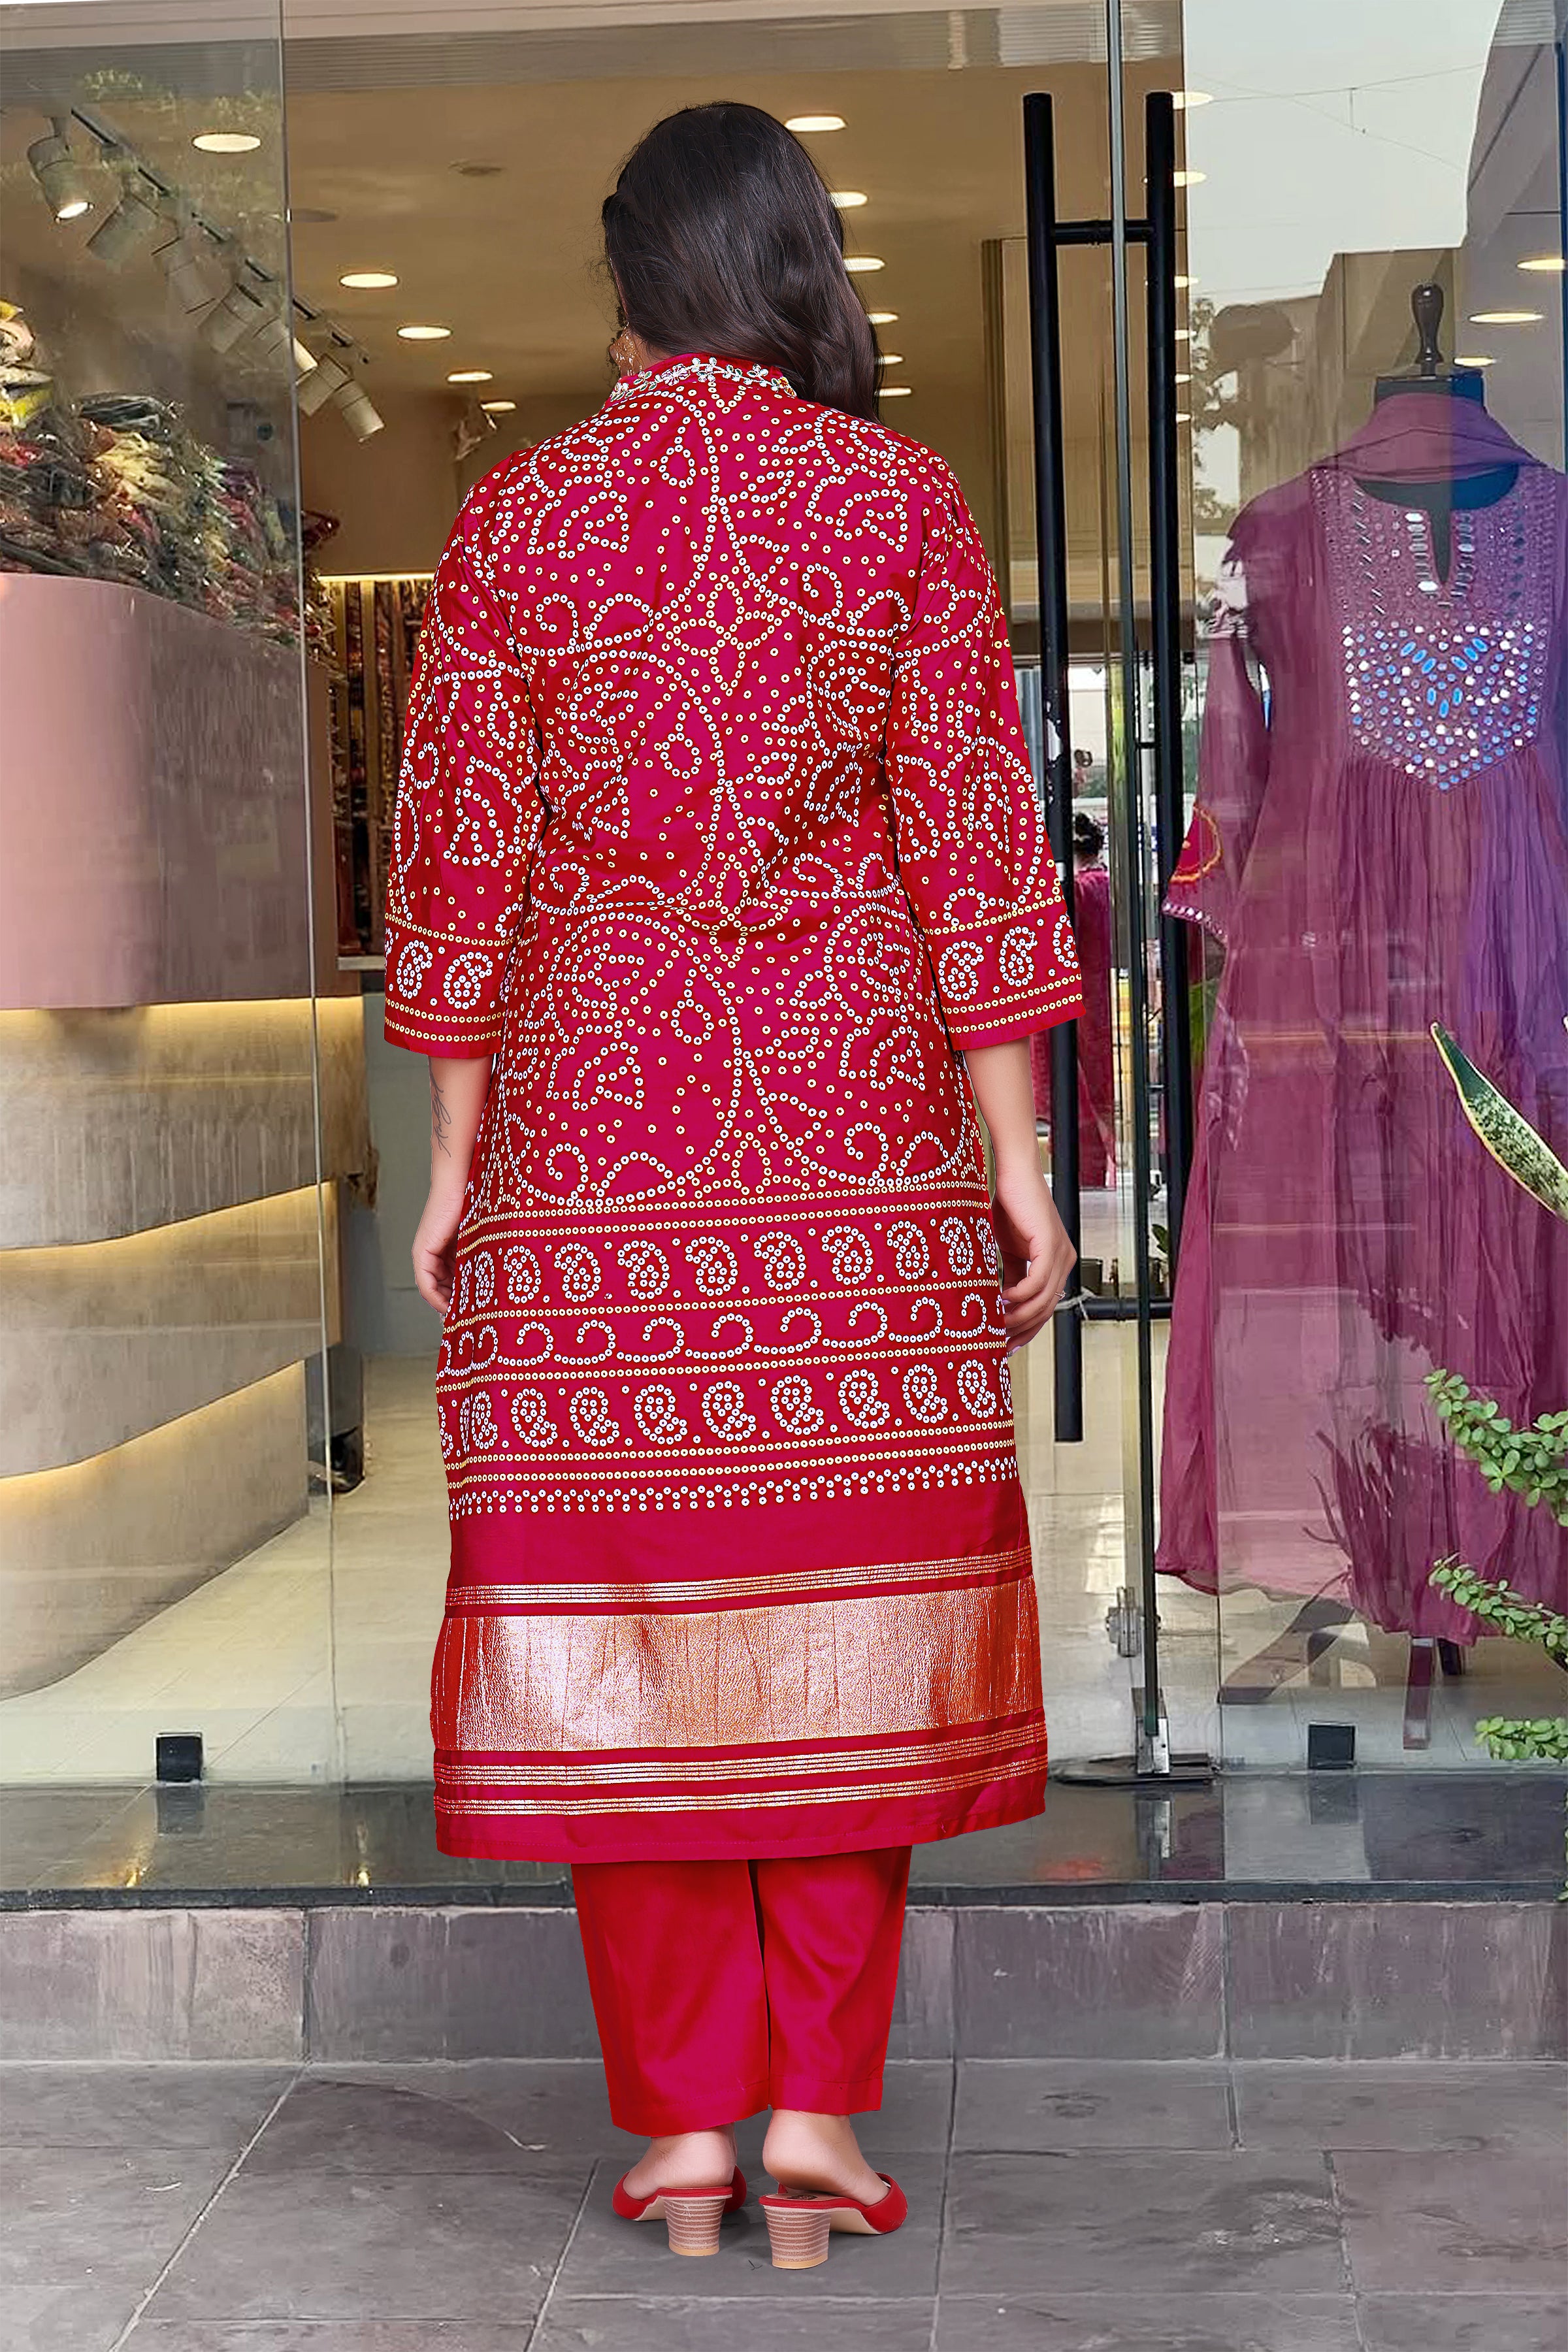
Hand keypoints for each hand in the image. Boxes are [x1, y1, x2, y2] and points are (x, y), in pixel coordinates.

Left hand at [412, 1180, 465, 1314]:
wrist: (462, 1184)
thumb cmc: (475, 1205)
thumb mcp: (478, 1240)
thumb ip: (477, 1259)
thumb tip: (491, 1282)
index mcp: (446, 1251)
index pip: (448, 1284)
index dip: (457, 1301)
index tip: (470, 1315)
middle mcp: (432, 1254)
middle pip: (440, 1289)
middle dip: (452, 1306)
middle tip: (466, 1322)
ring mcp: (425, 1253)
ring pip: (433, 1288)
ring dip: (446, 1304)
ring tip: (462, 1317)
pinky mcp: (422, 1251)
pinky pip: (426, 1283)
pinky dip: (436, 1297)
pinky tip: (449, 1306)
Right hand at [990, 1157, 1075, 1352]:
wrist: (1012, 1173)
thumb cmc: (1008, 1205)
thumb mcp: (1008, 1250)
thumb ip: (1011, 1275)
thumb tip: (1000, 1304)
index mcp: (1056, 1263)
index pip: (1045, 1307)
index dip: (1026, 1329)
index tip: (1004, 1343)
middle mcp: (1064, 1261)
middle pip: (1045, 1310)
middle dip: (1020, 1329)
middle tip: (995, 1340)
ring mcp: (1061, 1253)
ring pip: (1043, 1300)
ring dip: (1017, 1316)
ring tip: (994, 1323)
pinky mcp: (1050, 1245)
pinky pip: (1037, 1283)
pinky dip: (1018, 1296)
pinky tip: (1000, 1300)